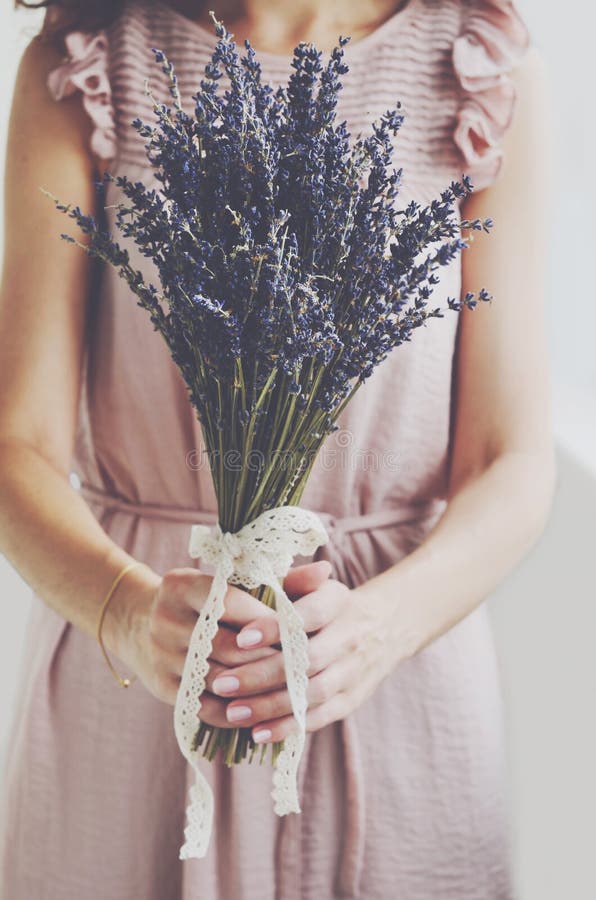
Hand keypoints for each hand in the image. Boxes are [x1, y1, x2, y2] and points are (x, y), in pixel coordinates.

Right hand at [111, 560, 330, 706]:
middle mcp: (165, 619)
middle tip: (304, 666)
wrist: (140, 622)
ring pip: (218, 678)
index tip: (300, 630)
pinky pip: (204, 706)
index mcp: (182, 585)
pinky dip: (236, 711)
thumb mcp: (234, 582)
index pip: (230, 603)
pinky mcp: (161, 687)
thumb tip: (327, 571)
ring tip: (291, 690)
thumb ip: (282, 580)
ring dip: (256, 687)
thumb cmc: (205, 599)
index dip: (266, 620)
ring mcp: (160, 655)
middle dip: (268, 657)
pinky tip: (263, 711)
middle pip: (226, 645)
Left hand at [201, 576, 398, 743]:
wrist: (383, 628)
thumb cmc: (325, 604)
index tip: (241, 638)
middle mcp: (349, 637)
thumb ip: (286, 582)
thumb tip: (258, 573)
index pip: (310, 614)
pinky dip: (289, 727)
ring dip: (271, 706)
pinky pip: (319, 717)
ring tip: (233, 712)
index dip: (276, 627)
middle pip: (307, 659)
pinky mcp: (351, 700)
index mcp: (338, 601)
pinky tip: (257, 732)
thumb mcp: (311, 585)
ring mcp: (352, 671)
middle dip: (262, 674)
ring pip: (312, 693)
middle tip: (222, 683)